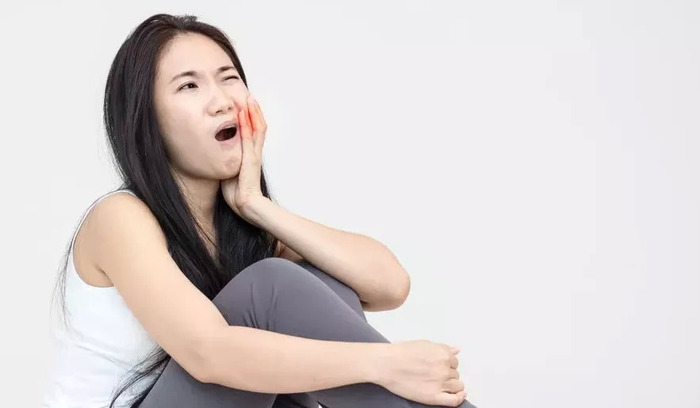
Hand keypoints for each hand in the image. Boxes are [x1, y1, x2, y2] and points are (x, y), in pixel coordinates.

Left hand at [222, 94, 267, 218]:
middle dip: (254, 111)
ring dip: (253, 112)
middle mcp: (254, 152)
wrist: (246, 205)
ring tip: (249, 99)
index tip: (245, 106)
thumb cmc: (237, 193)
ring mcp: (254, 155)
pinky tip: (242, 114)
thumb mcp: (230, 173)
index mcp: (250, 155)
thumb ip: (227, 163)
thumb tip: (217, 157)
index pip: (253, 132)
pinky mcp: (251, 159)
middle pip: (258, 126)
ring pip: (257, 128)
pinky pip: (249, 137)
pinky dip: (246, 124)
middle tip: (249, 96)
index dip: (251, 118)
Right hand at [376, 340, 466, 406]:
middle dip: (448, 373)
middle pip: (455, 373)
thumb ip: (442, 348)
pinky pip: (454, 400)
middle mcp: (444, 368)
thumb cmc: (400, 352)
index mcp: (443, 353)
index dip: (447, 364)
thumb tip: (456, 350)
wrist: (386, 364)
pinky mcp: (434, 396)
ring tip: (441, 384)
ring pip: (457, 385)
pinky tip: (459, 395)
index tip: (441, 366)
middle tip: (435, 375)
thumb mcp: (423, 344)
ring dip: (452, 384)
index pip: (454, 361)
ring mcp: (440, 383)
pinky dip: (459, 398)